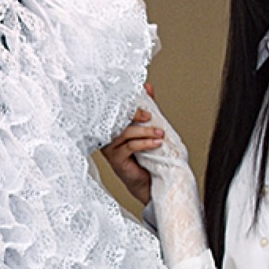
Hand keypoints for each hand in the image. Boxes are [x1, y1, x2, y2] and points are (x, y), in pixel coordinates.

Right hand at [99, 87, 162, 206]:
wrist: (148, 181)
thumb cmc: (145, 154)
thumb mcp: (146, 127)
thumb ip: (145, 107)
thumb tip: (147, 87)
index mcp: (111, 126)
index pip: (114, 109)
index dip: (126, 102)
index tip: (141, 97)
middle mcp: (107, 136)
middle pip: (117, 119)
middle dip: (135, 114)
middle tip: (150, 115)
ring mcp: (110, 148)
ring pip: (125, 133)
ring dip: (145, 131)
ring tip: (160, 132)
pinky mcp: (116, 160)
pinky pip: (130, 146)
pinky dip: (145, 143)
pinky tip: (156, 142)